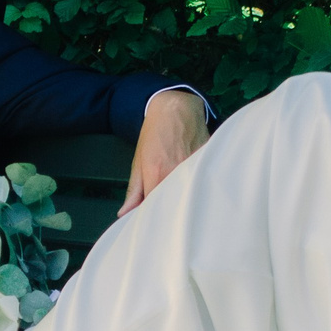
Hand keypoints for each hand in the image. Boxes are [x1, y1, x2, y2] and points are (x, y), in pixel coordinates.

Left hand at [121, 88, 208, 214]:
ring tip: (179, 200)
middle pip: (173, 204)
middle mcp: (176, 173)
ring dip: (183, 200)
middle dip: (168, 212)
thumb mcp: (138, 161)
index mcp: (156, 175)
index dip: (152, 218)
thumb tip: (124, 213)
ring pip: (188, 195)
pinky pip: (201, 183)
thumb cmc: (155, 133)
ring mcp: (194, 168)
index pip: (154, 208)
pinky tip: (194, 189)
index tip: (151, 222)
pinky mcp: (206, 163)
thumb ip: (133, 191)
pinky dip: (197, 188)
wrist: (176, 108)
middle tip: (164, 214)